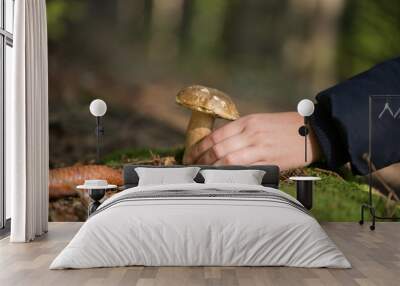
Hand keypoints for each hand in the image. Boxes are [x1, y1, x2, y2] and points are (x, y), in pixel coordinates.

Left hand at [184, 112, 320, 169]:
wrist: (313, 132)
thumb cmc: (285, 127)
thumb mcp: (260, 121)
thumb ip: (240, 132)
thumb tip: (219, 145)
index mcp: (248, 121)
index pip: (216, 135)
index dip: (199, 147)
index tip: (190, 155)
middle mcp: (251, 133)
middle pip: (218, 148)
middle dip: (201, 159)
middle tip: (191, 167)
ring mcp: (260, 148)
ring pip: (228, 160)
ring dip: (211, 168)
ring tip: (201, 174)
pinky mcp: (270, 162)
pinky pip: (244, 170)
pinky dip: (229, 174)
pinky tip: (220, 178)